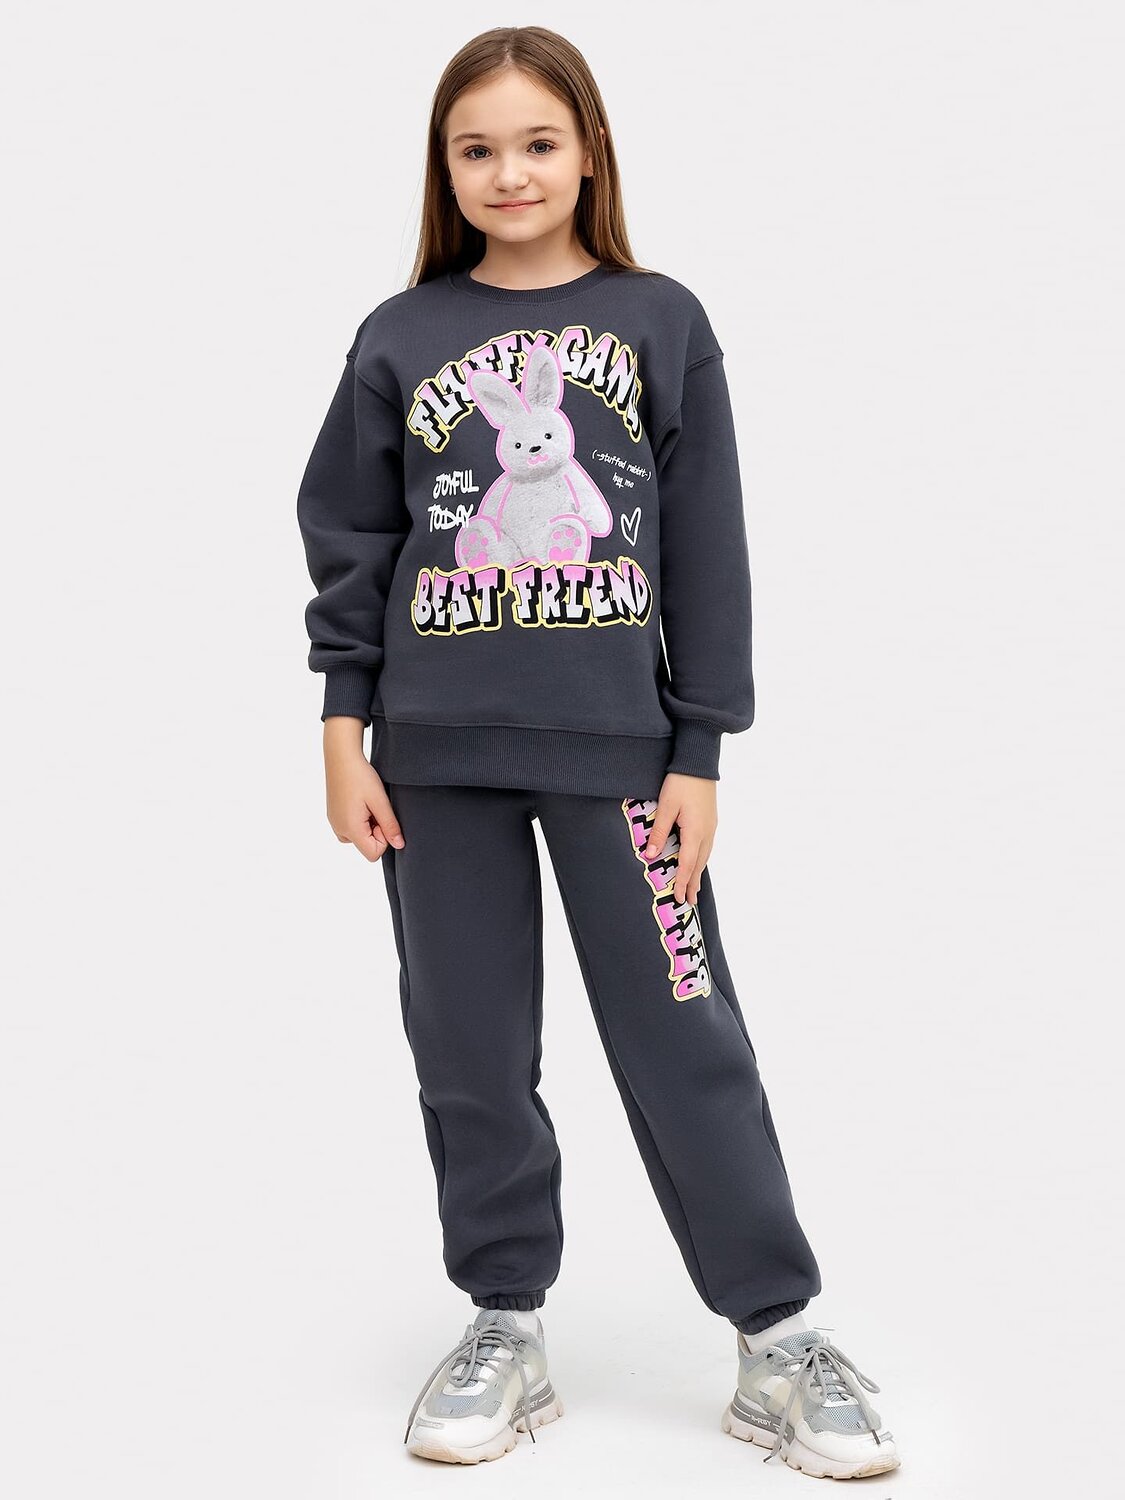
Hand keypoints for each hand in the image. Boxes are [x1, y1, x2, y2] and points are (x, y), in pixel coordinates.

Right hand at [323, 717, 404, 861]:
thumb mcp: (380, 801)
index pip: (373, 854)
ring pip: (359, 837)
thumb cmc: (361, 777)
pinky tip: (360, 801)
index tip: (383, 817)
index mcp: (350, 829)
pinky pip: (351, 827)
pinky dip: (359, 819)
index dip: (384, 839)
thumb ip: (390, 825)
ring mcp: (334, 822)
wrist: (341, 757)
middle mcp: (339, 829)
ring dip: (368, 824)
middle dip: (376, 830)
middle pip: (366, 846)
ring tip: (368, 803)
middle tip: (375, 806)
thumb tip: (399, 845)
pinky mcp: (333, 815)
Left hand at [642, 773, 716, 904]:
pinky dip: (701, 859)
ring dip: (698, 872)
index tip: (679, 898)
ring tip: (695, 887)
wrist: (698, 763)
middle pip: (699, 864)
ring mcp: (711, 826)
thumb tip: (650, 855)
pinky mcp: (710, 820)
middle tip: (690, 901)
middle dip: (693, 883)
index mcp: (695, 832)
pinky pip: (707, 846)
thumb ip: (659, 832)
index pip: (688, 864)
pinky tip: (698, 861)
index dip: (683, 883)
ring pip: (705, 855)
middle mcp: (707, 832)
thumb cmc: (680, 782)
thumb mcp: (666, 807)